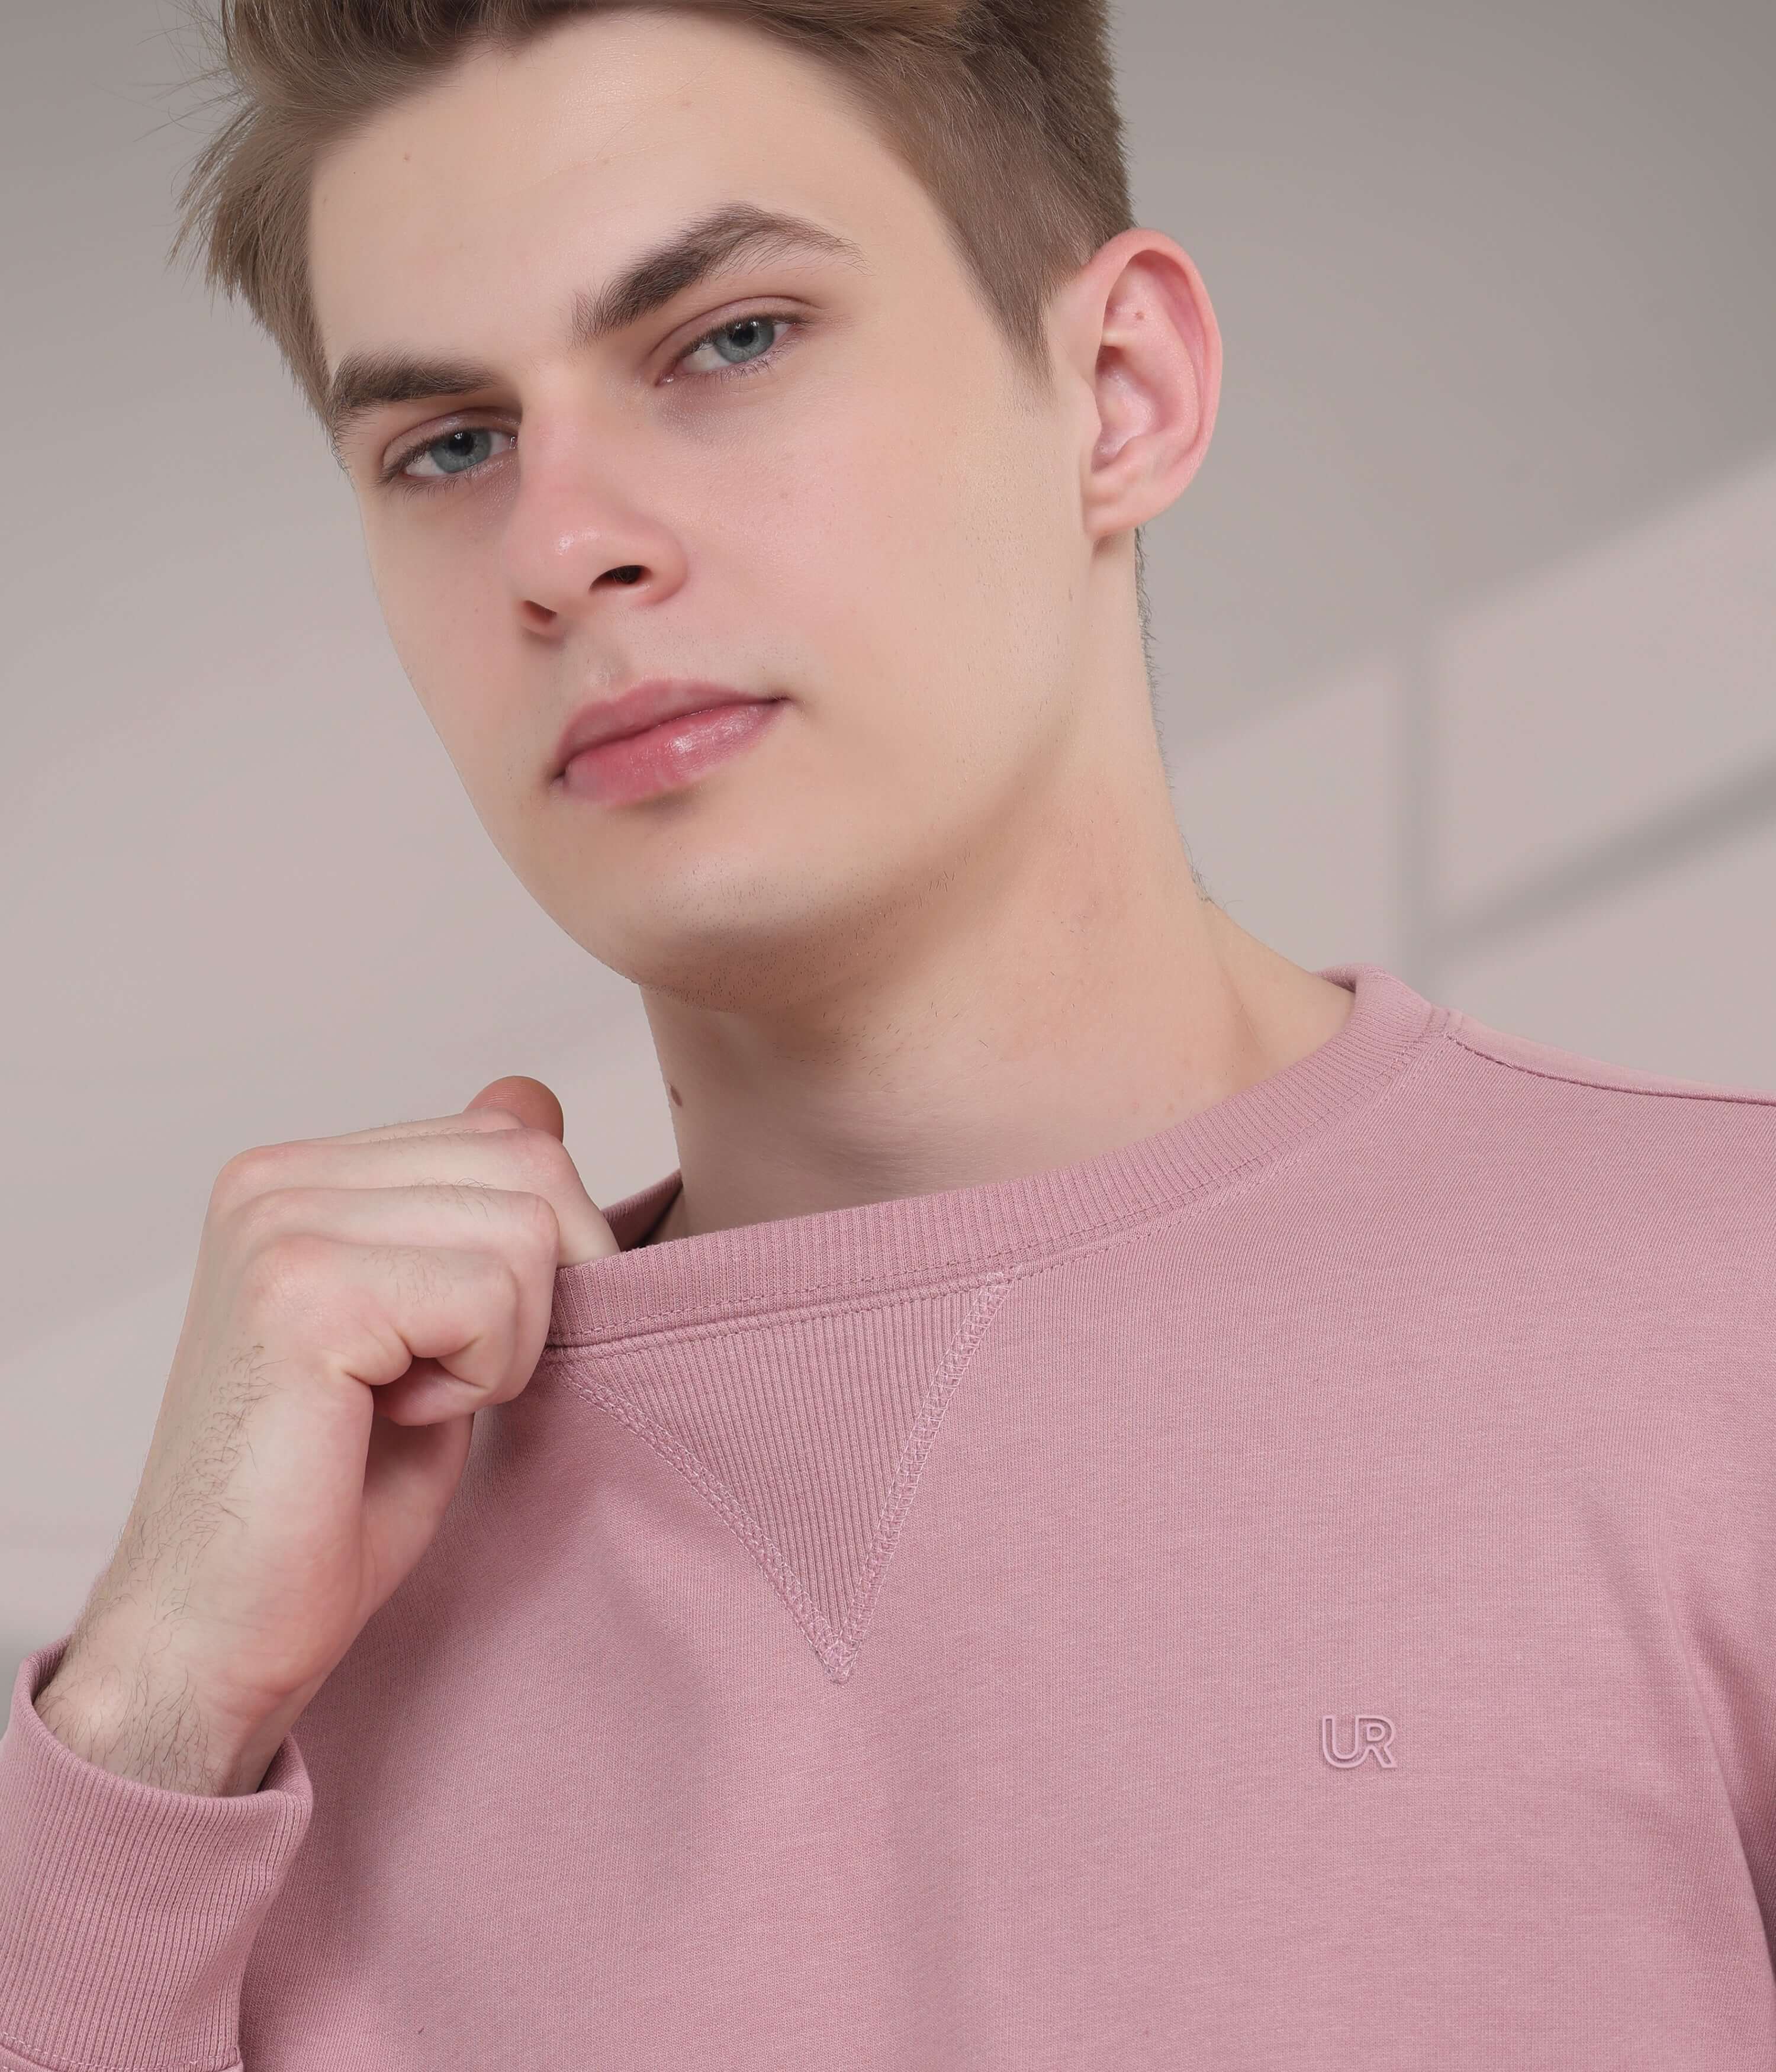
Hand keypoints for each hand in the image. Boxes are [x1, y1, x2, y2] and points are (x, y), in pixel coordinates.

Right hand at [35, 1077, 615, 1794]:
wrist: (216, 1632)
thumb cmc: (325, 1501)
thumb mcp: (432, 1326)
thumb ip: (472, 1208)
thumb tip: (533, 1095)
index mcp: (299, 1173)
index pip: (512, 1137)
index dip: (540, 1258)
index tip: (451, 1347)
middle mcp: (276, 1176)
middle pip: (532, 1168)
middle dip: (537, 1297)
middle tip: (436, 1384)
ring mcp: (281, 1223)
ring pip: (527, 1232)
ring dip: (506, 1346)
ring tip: (403, 1403)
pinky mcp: (303, 1289)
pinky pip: (494, 1295)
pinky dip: (479, 1379)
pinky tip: (387, 1421)